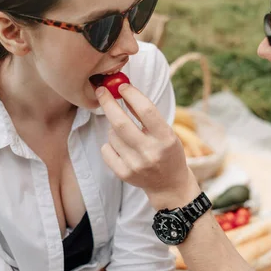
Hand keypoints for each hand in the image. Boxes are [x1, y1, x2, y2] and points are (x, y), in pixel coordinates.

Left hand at [95, 83, 200, 209]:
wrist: (169, 184)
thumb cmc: (167, 151)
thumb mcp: (165, 131)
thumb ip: (146, 114)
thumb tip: (124, 91)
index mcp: (165, 138)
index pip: (146, 110)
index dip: (131, 95)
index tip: (121, 85)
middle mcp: (151, 152)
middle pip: (121, 123)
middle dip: (108, 103)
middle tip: (101, 91)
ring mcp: (136, 165)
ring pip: (112, 135)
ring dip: (113, 127)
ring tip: (125, 132)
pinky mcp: (124, 174)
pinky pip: (106, 149)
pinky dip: (110, 143)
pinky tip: (121, 147)